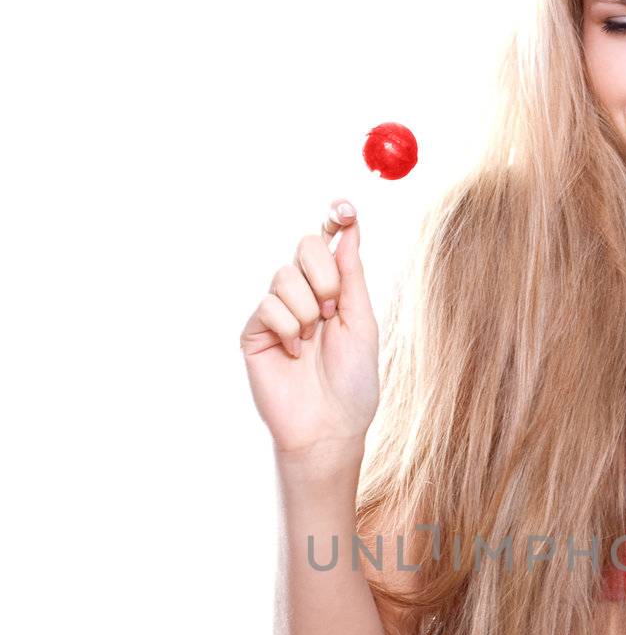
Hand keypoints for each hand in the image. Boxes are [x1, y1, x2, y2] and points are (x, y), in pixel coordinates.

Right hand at [239, 201, 379, 457]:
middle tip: (333, 311)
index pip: (328, 242)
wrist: (330, 426)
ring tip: (313, 343)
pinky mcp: (254, 331)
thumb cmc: (352, 382)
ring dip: (308, 310)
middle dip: (324, 274)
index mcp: (333, 289)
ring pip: (285, 276)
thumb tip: (349, 229)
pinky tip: (294, 354)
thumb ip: (352, 276)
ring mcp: (276, 311)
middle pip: (304, 245)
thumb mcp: (362, 322)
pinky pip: (268, 306)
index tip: (345, 208)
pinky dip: (289, 329)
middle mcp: (303, 293)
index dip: (335, 219)